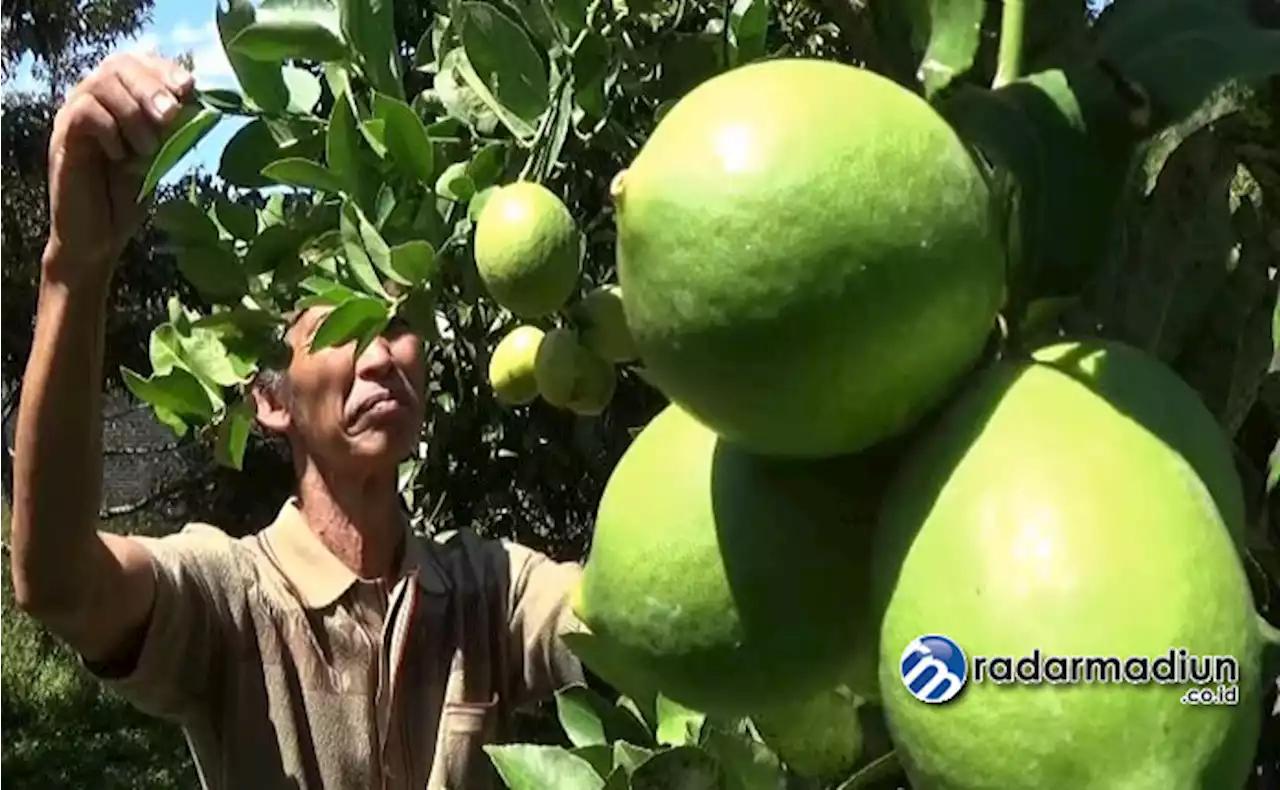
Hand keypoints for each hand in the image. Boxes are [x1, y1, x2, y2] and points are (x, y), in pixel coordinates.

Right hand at [43, 51, 193, 289]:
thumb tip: (202, 102)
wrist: (99, 237)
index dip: (164, 69)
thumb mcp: (161, 156)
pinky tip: (121, 156)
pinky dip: (110, 130)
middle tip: (172, 115)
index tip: (189, 88)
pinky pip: (85, 113)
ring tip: (148, 149)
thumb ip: (175, 128)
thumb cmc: (131, 195)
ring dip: (134, 112)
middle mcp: (94, 98)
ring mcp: (75, 115)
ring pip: (102, 83)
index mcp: (120, 97)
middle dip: (152, 86)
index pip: (139, 61)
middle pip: (120, 64)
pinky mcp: (63, 137)